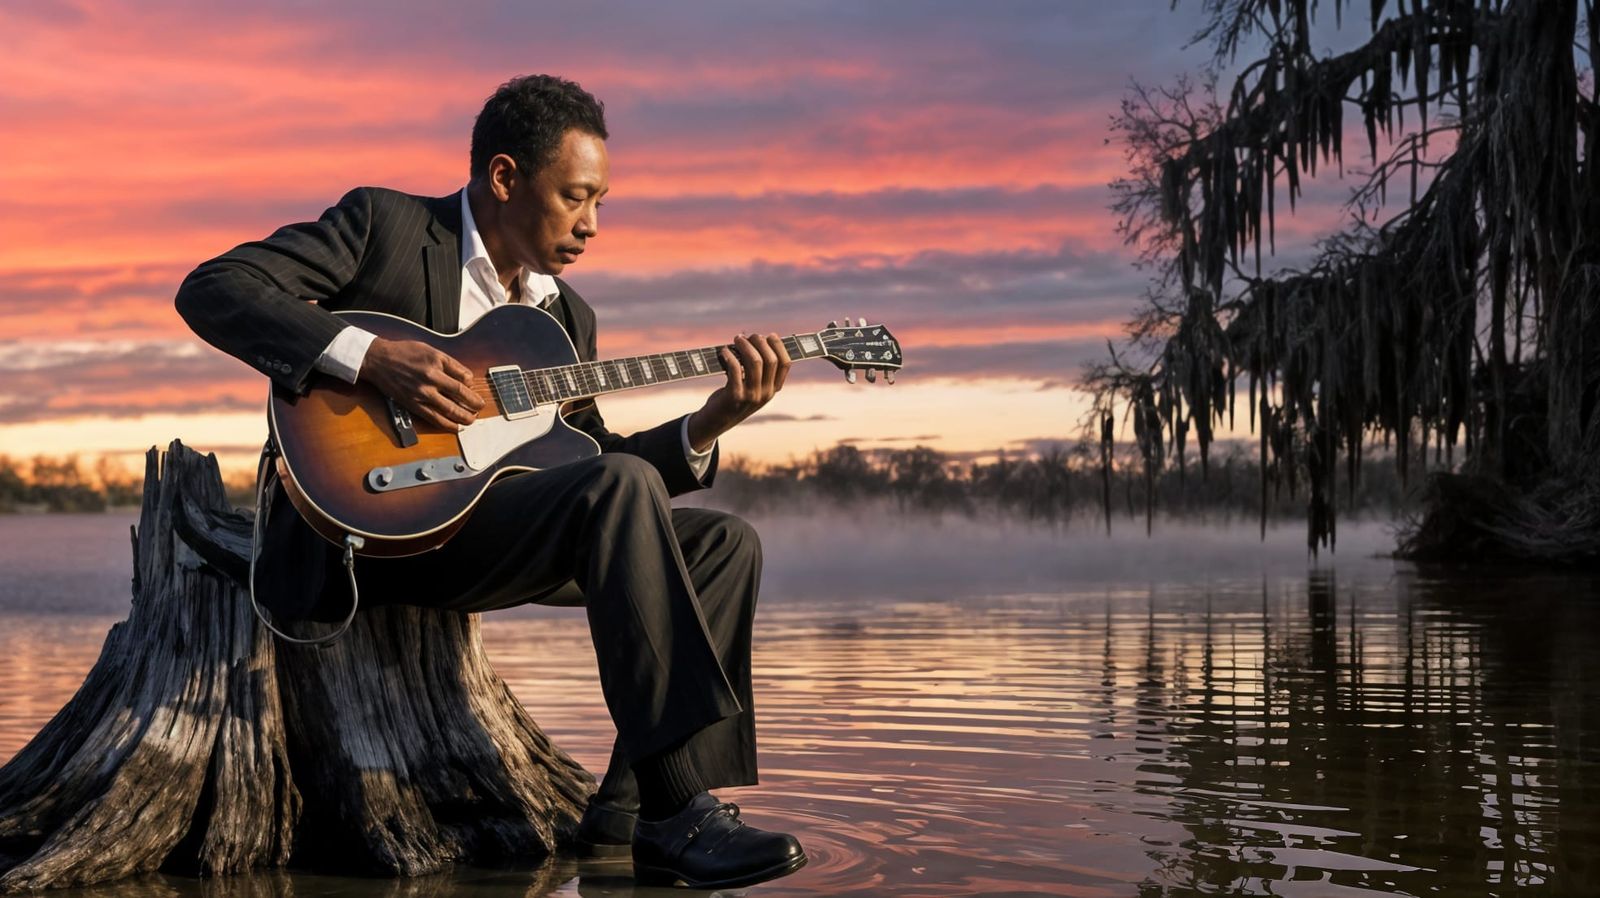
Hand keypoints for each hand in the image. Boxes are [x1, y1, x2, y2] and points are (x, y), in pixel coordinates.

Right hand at [358, 337, 483, 430]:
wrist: (378, 360)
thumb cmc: (403, 352)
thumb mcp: (428, 349)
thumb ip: (447, 362)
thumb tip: (464, 377)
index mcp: (437, 360)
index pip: (463, 375)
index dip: (471, 383)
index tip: (472, 387)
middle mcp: (432, 376)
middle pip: (460, 392)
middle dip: (474, 402)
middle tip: (480, 406)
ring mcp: (423, 392)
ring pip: (450, 408)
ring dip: (464, 416)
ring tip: (472, 419)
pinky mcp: (414, 403)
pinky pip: (434, 417)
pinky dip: (447, 424)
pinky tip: (455, 427)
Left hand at [686, 334, 791, 451]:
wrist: (717, 421)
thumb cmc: (734, 398)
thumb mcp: (753, 388)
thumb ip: (759, 372)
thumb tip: (759, 342)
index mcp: (773, 390)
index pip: (785, 364)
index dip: (779, 346)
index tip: (770, 335)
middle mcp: (766, 393)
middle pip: (770, 360)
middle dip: (760, 342)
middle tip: (748, 336)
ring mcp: (751, 396)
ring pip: (755, 361)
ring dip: (745, 345)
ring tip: (737, 339)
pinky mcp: (735, 396)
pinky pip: (735, 368)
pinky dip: (729, 356)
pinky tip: (724, 352)